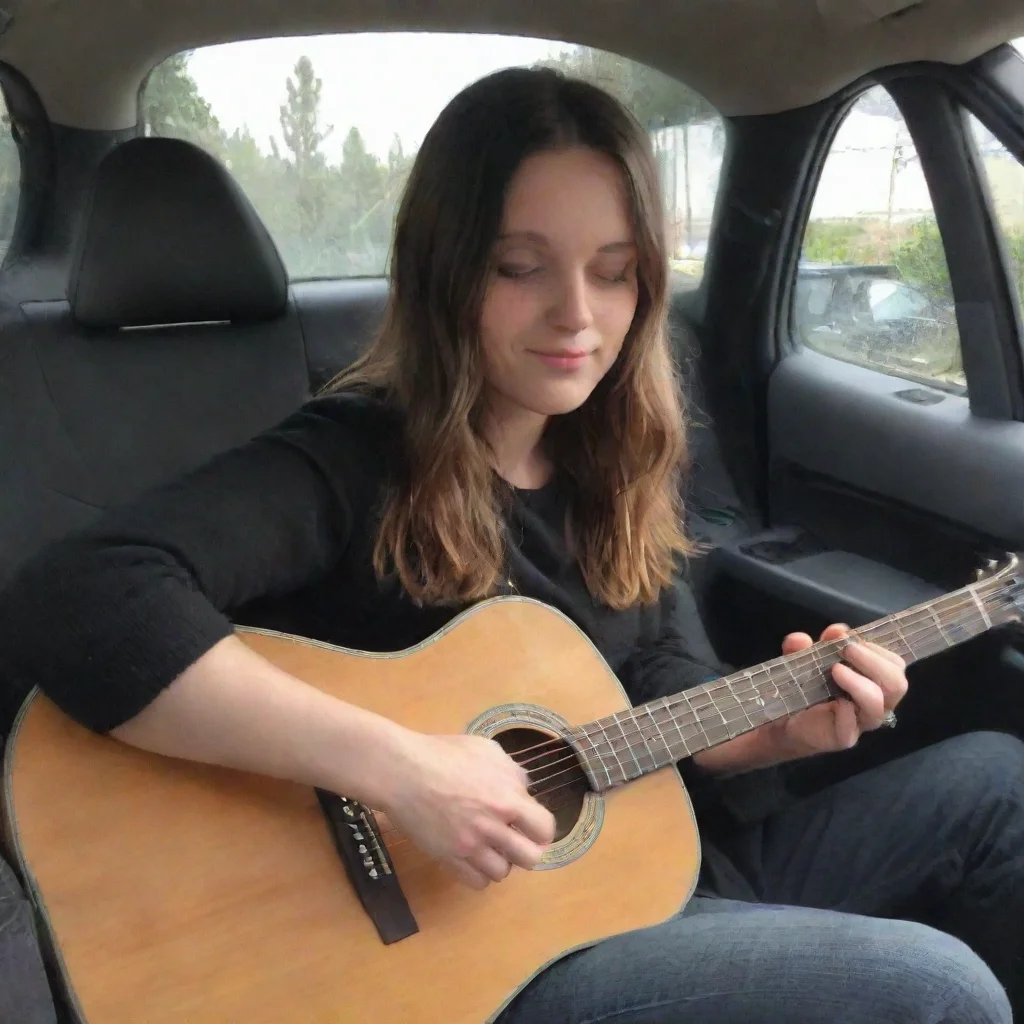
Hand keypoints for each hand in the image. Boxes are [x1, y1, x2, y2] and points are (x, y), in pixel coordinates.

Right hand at [379, 733, 554, 889]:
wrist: (402, 771)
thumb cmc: (444, 754)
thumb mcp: (487, 750)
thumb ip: (511, 772)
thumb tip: (524, 789)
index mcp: (506, 798)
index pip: (544, 829)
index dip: (541, 828)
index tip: (531, 825)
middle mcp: (492, 827)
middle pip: (531, 858)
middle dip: (525, 848)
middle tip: (513, 839)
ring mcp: (469, 846)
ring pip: (502, 873)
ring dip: (500, 861)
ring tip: (489, 847)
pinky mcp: (448, 859)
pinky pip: (476, 883)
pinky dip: (479, 873)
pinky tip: (472, 857)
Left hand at [764, 623, 908, 758]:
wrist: (782, 717)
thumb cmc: (804, 686)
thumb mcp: (801, 657)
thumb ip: (809, 643)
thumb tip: (833, 631)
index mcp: (873, 680)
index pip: (894, 665)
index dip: (876, 648)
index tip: (848, 637)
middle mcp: (874, 702)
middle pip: (897, 684)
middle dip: (873, 662)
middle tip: (847, 650)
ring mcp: (861, 722)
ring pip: (878, 704)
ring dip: (859, 683)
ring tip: (836, 670)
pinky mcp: (843, 737)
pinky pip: (851, 726)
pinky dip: (845, 711)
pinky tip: (835, 701)